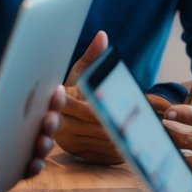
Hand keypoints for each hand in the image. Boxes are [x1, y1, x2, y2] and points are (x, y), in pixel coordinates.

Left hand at [22, 85, 65, 178]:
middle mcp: (26, 129)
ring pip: (41, 146)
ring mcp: (23, 150)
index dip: (53, 97)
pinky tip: (33, 162)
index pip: (43, 102)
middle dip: (52, 120)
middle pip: (46, 124)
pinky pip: (29, 169)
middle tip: (49, 117)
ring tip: (42, 140)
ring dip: (45, 143)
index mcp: (18, 108)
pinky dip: (34, 166)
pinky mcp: (16, 170)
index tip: (57, 90)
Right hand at [53, 31, 124, 164]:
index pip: (77, 106)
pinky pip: (102, 155)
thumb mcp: (78, 74)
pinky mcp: (80, 155)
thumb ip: (91, 57)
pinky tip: (130, 144)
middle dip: (113, 124)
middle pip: (93, 125)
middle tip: (133, 123)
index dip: (97, 108)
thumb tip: (102, 35)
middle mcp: (61, 126)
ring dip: (119, 138)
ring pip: (100, 141)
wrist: (54, 117)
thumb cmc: (72, 89)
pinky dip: (117, 151)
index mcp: (60, 104)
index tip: (112, 107)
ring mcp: (70, 143)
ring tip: (137, 133)